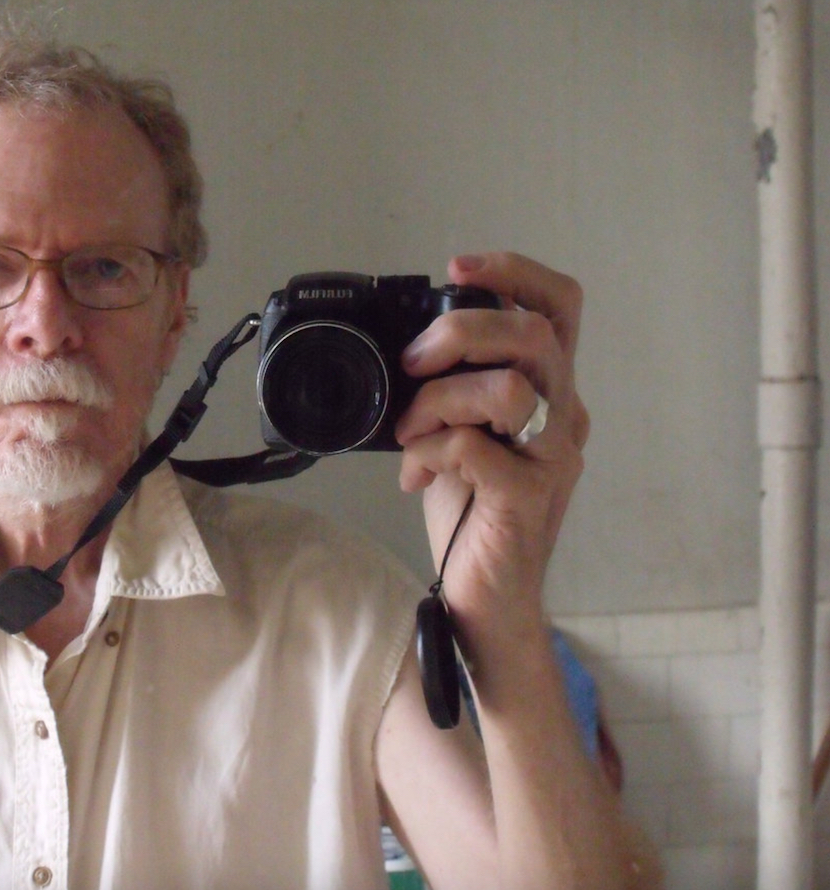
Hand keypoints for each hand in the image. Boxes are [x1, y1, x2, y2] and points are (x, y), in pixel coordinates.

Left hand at [394, 252, 588, 669]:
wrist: (483, 597)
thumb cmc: (470, 513)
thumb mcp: (458, 433)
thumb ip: (450, 388)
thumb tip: (405, 349)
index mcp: (548, 392)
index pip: (560, 307)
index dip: (515, 271)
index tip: (457, 266)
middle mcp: (564, 417)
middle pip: (535, 334)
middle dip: (461, 331)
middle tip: (414, 361)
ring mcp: (553, 458)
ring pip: (508, 389)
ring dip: (439, 399)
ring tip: (409, 430)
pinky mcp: (529, 498)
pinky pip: (476, 448)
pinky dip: (430, 450)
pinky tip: (414, 473)